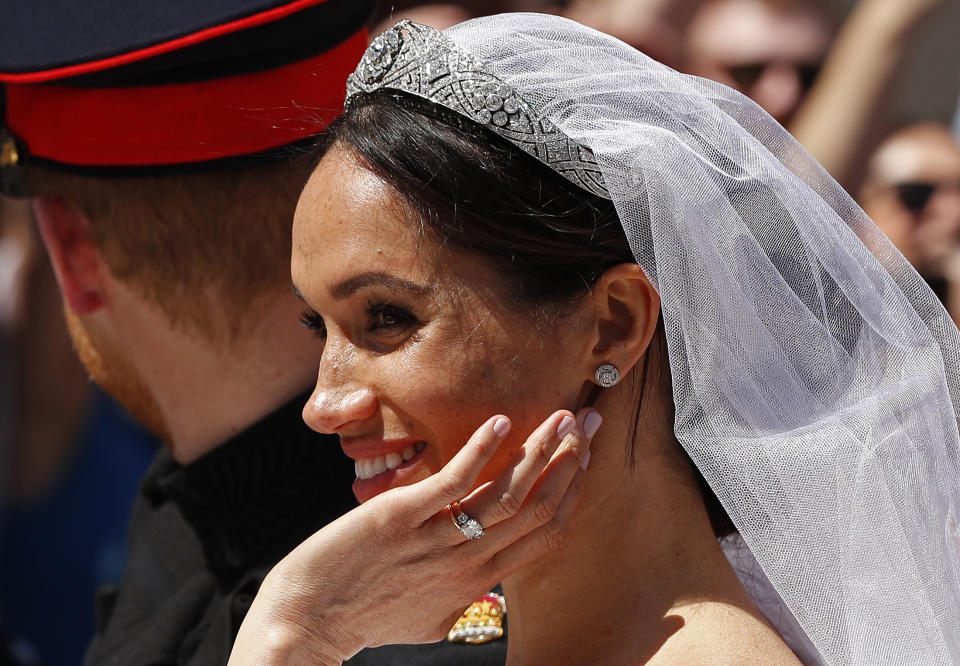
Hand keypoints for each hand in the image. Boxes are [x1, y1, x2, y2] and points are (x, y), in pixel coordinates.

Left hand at [228, 408, 600, 664]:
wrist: (305, 624)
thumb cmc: (366, 615)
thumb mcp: (429, 614)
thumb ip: (462, 591)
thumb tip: (484, 578)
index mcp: (477, 582)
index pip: (544, 534)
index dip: (571, 492)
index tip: (585, 456)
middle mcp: (467, 563)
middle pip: (537, 509)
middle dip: (570, 462)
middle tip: (591, 422)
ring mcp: (435, 541)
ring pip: (507, 495)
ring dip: (540, 452)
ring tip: (562, 416)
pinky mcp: (400, 519)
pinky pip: (453, 482)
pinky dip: (482, 451)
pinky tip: (501, 422)